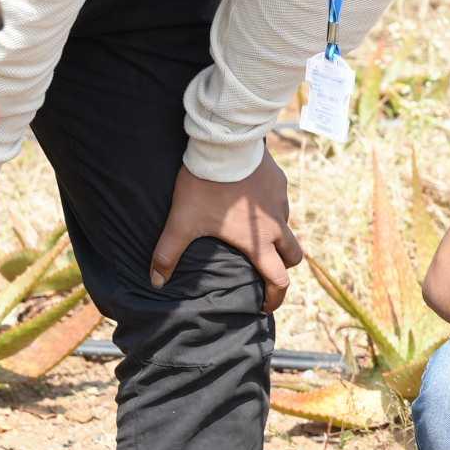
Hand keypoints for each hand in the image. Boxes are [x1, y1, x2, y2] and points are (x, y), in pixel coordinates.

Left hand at [147, 156, 302, 308]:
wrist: (224, 144)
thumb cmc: (205, 186)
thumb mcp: (183, 221)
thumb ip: (168, 253)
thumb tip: (155, 281)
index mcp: (258, 243)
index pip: (278, 280)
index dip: (274, 298)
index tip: (264, 305)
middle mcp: (277, 225)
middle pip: (294, 257)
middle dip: (284, 267)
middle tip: (268, 269)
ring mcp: (281, 201)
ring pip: (288, 226)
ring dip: (277, 234)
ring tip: (254, 231)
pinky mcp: (280, 181)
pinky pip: (280, 201)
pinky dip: (270, 208)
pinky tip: (252, 200)